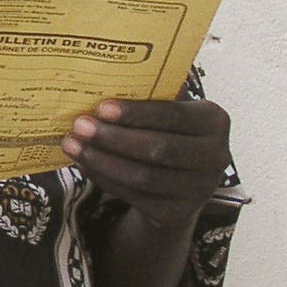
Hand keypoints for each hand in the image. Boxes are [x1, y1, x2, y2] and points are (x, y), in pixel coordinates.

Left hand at [62, 97, 231, 228]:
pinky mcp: (175, 213)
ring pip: (142, 176)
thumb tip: (110, 73)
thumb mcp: (173, 111)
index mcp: (214, 122)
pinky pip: (132, 195)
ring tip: (72, 144)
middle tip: (79, 126)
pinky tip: (83, 163)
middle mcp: (215, 157)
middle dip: (114, 137)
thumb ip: (155, 94)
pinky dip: (103, 178)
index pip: (173, 116)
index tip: (102, 107)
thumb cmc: (172, 133)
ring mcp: (197, 190)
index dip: (137, 113)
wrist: (183, 183)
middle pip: (158, 149)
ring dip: (101, 160)